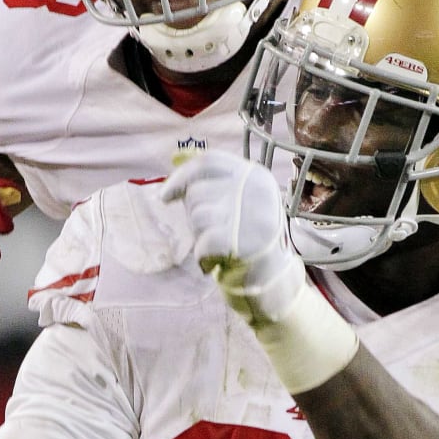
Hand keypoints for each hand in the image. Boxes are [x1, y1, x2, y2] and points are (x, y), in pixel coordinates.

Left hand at [162, 150, 358, 392]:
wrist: (274, 283)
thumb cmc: (246, 239)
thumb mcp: (234, 202)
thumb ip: (208, 180)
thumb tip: (175, 155)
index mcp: (257, 176)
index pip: (210, 162)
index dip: (182, 175)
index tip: (165, 195)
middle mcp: (258, 191)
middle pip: (198, 192)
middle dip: (194, 216)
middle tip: (215, 233)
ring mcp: (253, 216)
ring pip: (197, 217)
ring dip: (200, 237)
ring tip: (222, 247)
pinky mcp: (245, 243)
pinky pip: (202, 244)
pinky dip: (203, 258)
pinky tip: (217, 263)